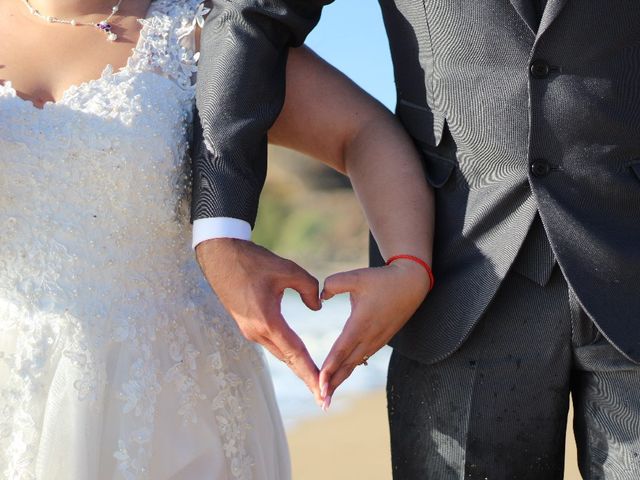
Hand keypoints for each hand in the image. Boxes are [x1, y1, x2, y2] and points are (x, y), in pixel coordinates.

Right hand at [196, 238, 323, 404]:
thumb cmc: (253, 262)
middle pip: (288, 360)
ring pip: (280, 353)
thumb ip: (309, 288)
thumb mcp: (288, 269)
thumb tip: (317, 306)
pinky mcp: (247, 325)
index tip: (322, 392)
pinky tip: (297, 357)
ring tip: (315, 381)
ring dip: (297, 366)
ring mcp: (250, 331)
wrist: (220, 257)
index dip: (311, 374)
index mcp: (268, 322)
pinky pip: (272, 343)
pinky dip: (287, 353)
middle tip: (324, 399)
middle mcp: (257, 332)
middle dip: (307, 378)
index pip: (296, 354)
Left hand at [318, 260, 429, 409]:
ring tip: (327, 397)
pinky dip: (349, 369)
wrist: (411, 284)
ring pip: (355, 364)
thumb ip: (333, 284)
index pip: (342, 349)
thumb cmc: (381, 279)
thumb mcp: (355, 277)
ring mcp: (376, 340)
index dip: (330, 367)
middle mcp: (369, 336)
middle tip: (321, 402)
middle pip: (347, 364)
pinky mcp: (380, 340)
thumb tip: (320, 297)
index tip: (320, 382)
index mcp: (361, 322)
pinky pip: (362, 358)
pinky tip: (340, 379)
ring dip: (340, 380)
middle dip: (333, 384)